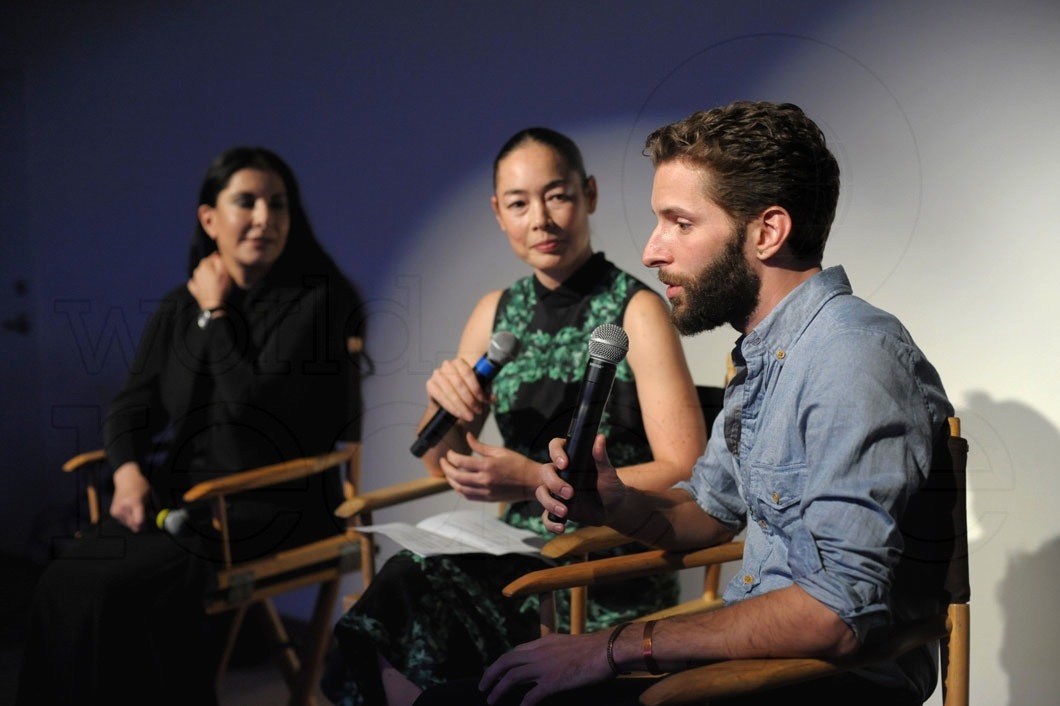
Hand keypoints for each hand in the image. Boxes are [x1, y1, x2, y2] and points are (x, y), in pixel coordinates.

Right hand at [110, 462, 151, 531]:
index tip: (147, 525)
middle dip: (139, 524)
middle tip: (142, 516)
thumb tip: (151, 521)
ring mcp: (117, 510)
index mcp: (135, 502)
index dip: (143, 525)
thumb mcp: (149, 496)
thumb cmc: (139, 486)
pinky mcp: (113, 512)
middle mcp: (125, 507)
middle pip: (133, 525)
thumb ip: (150, 509)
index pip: (138, 521)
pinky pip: (122, 521)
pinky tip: (129, 509)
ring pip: (127, 524)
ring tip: (135, 510)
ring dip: (133, 521)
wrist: (126, 479)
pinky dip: (127, 518)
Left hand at [187, 252, 231, 309]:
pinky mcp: (194, 289)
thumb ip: (220, 262)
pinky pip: (195, 282)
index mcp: (205, 265)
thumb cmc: (221, 288)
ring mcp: (195, 280)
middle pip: (205, 264)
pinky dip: (200, 282)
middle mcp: (197, 271)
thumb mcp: (225, 273)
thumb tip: (217, 255)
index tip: (224, 262)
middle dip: (212, 266)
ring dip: (207, 273)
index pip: (212, 256)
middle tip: (221, 271)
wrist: (213, 304)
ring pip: (200, 272)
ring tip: (215, 279)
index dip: (218, 258)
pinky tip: (204, 285)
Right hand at [425, 356, 488, 423]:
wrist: (450, 399)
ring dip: (462, 406)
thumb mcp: (476, 390)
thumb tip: (492, 398)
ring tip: (470, 415)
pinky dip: (452, 407)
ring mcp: (437, 375)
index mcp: (460, 362)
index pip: (468, 373)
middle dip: (470, 399)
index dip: (476, 388)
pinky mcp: (430, 385)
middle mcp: (447, 366)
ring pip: (450, 391)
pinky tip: (459, 414)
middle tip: (478, 411)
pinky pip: (441, 397)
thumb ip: (484, 392)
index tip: (483, 400)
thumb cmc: (464, 391)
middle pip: (459, 383)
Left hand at [440, 432, 536, 502]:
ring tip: (448, 472)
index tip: (449, 453)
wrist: (532, 482)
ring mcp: (485, 491)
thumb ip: (480, 446)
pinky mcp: (488, 498)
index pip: (461, 462)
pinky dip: (460, 490)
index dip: (451, 456)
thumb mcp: (500, 451)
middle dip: (446, 468)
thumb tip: (467, 436)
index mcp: (488, 466)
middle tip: (443, 461)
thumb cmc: (518, 464)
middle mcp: (484, 480)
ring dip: (450, 480)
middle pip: (456, 476)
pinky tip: (458, 483)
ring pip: (460, 488)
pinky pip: (468, 496)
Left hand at [479, 631, 611, 705]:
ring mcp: (545, 666)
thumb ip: (555, 652)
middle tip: (482, 686)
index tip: (497, 671)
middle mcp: (540, 652)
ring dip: (498, 689)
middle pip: (506, 661)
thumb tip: (552, 662)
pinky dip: (523, 704)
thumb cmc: (595, 649)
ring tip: (491, 700)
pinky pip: (531, 695)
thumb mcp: (568, 644)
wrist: (608, 649)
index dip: (503, 662)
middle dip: (490, 674)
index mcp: (544, 642)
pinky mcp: (553, 681)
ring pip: (512, 677)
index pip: (516, 651)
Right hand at [537, 434, 626, 532]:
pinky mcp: (557, 509)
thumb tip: (600, 438)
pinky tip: (562, 528)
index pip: (556, 447)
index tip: (564, 463)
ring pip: (541, 493)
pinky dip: (550, 523)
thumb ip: (601, 456)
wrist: (614, 509)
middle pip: (545, 472)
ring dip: (550, 503)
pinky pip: (546, 516)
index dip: (556, 453)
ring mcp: (556, 492)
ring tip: (566, 512)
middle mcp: (561, 473)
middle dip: (554, 483)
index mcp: (571, 459)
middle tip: (570, 493)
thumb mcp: (608, 472)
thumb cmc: (610, 485)